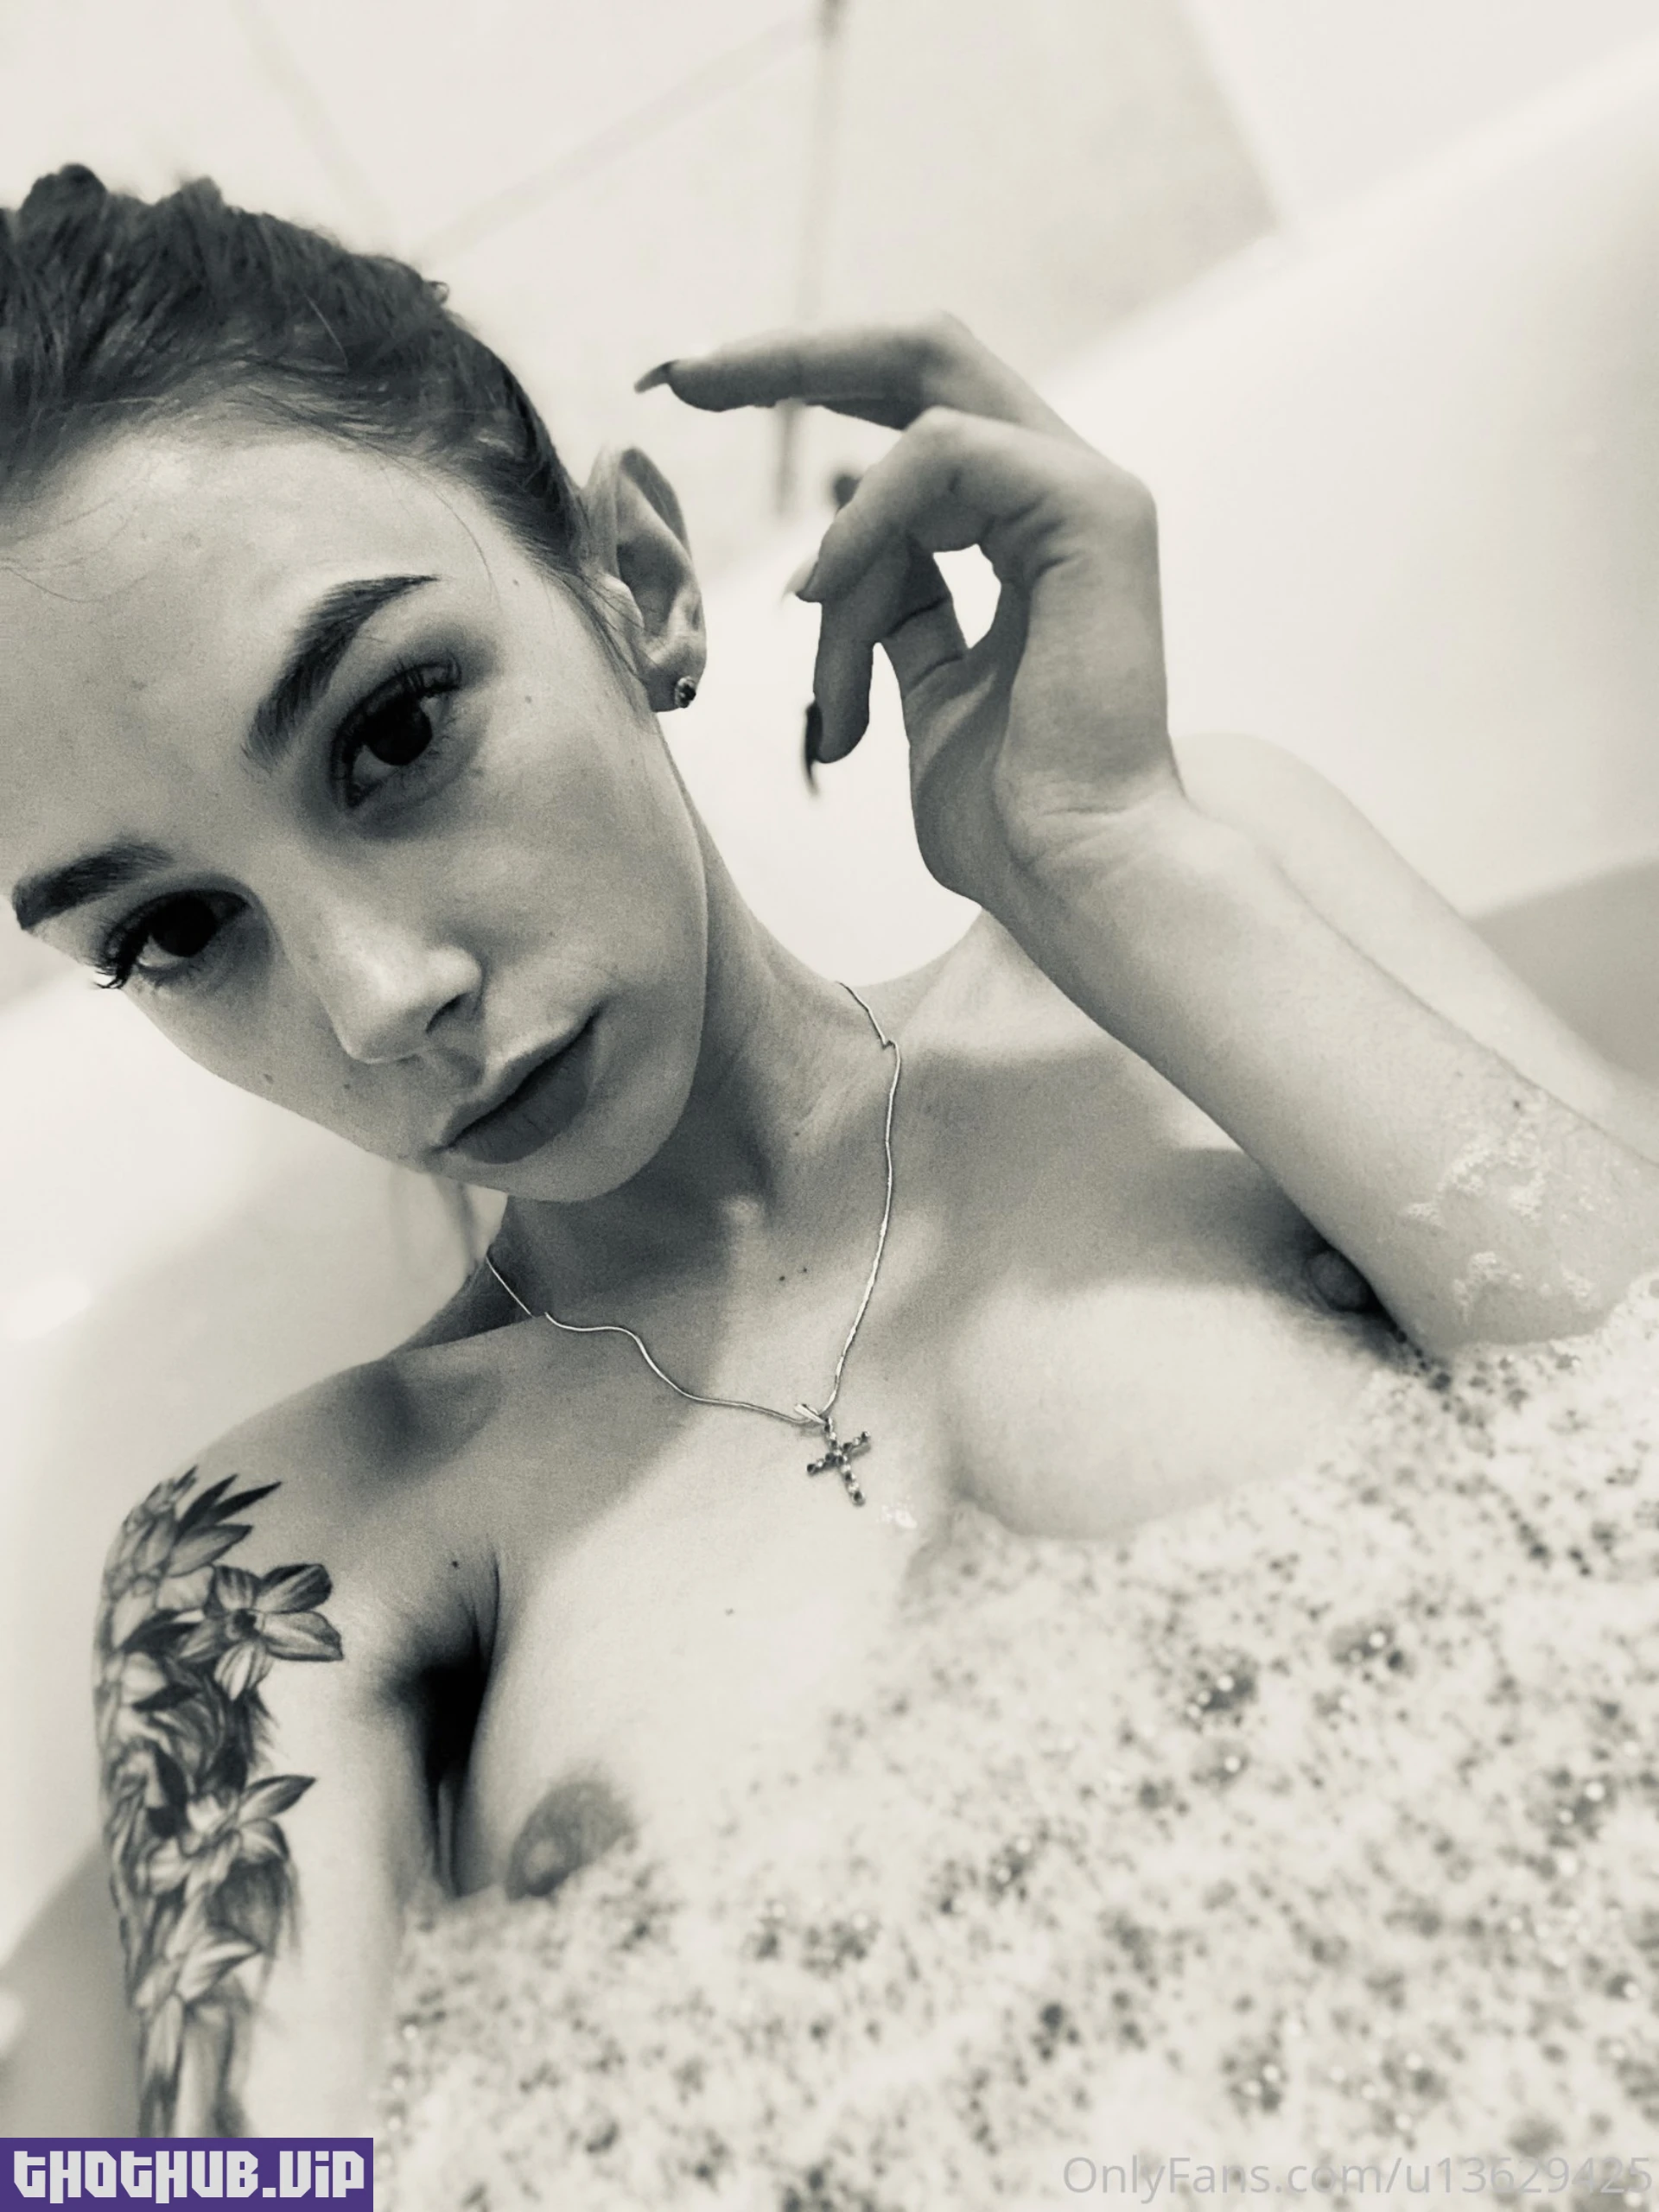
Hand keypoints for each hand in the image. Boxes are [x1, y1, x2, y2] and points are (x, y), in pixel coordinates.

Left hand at [639, 316, 1189, 929]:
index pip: (914, 409)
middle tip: (681, 377)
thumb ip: (892, 612)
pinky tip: (828, 590)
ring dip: (840, 532)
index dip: (810, 385)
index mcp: (1028, 529)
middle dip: (793, 357)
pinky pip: (945, 452)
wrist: (1077, 874)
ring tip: (815, 624)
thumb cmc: (1011, 817)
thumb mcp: (924, 692)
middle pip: (923, 353)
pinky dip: (868, 517)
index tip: (694, 396)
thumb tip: (830, 556)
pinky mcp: (1095, 508)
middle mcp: (1063, 492)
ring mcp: (1088, 492)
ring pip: (921, 408)